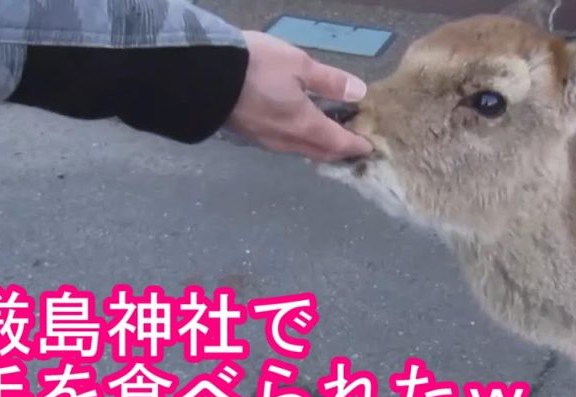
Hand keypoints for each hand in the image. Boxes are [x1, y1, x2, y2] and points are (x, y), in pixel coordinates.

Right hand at [226, 31, 373, 161]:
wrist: (205, 76)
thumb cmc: (257, 67)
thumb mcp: (299, 65)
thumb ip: (330, 81)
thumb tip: (359, 93)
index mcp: (305, 127)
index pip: (339, 143)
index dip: (356, 145)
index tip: (369, 146)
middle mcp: (287, 142)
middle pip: (320, 152)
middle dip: (339, 149)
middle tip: (352, 141)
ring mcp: (267, 142)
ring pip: (300, 150)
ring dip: (318, 145)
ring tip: (328, 132)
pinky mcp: (251, 136)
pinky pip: (283, 144)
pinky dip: (299, 139)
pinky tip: (299, 126)